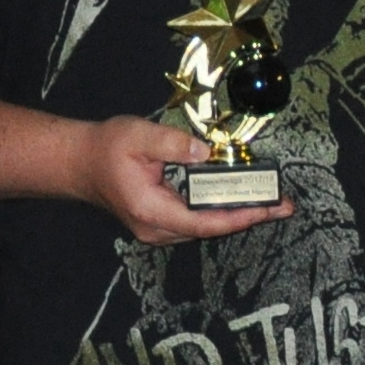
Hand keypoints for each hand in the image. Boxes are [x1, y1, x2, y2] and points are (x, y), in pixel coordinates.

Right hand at [68, 115, 293, 245]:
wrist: (80, 162)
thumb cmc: (106, 148)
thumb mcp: (139, 135)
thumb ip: (174, 143)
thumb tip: (206, 153)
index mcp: (151, 210)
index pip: (203, 223)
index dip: (239, 217)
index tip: (268, 209)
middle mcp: (155, 228)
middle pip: (210, 229)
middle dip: (248, 216)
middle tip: (284, 205)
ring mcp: (157, 229)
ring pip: (205, 227)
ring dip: (237, 214)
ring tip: (271, 202)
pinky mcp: (160, 222)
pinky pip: (197, 221)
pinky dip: (220, 211)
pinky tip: (242, 199)